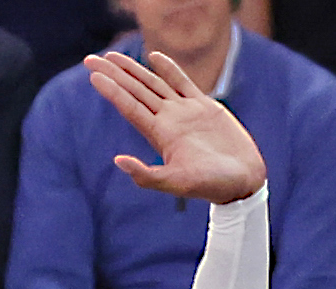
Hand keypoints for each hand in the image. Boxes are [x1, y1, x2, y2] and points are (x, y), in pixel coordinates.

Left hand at [86, 50, 266, 203]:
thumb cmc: (212, 185)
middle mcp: (169, 121)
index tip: (93, 75)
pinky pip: (182, 83)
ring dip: (134, 70)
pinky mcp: (205, 107)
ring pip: (154, 84)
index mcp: (160, 135)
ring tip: (113, 56)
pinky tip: (154, 58)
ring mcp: (185, 112)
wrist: (244, 180)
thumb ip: (147, 175)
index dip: (111, 90)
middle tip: (91, 59)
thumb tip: (118, 161)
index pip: (130, 107)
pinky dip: (169, 69)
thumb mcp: (177, 184)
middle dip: (114, 75)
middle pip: (136, 91)